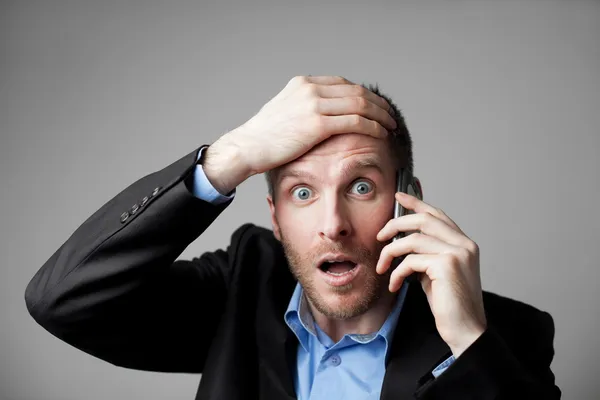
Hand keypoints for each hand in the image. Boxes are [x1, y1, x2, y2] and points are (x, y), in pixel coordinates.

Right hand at [206, 75, 396, 189]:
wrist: (248, 147)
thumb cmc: (264, 138)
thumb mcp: (284, 112)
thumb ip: (303, 107)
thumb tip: (321, 115)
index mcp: (303, 84)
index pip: (344, 84)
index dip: (364, 95)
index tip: (375, 106)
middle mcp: (310, 89)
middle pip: (356, 91)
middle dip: (377, 104)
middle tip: (390, 115)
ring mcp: (313, 104)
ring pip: (360, 104)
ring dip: (380, 115)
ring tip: (391, 125)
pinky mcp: (317, 123)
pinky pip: (355, 121)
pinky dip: (373, 126)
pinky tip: (382, 133)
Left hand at [375, 191, 486, 357]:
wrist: (466, 330)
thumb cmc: (450, 306)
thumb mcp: (436, 273)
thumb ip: (426, 254)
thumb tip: (402, 242)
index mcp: (464, 243)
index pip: (437, 215)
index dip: (416, 203)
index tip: (398, 197)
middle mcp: (464, 244)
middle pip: (423, 219)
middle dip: (396, 224)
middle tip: (380, 236)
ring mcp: (457, 253)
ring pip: (412, 240)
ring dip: (390, 253)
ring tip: (382, 267)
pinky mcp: (446, 265)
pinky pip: (410, 260)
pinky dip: (396, 272)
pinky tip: (394, 285)